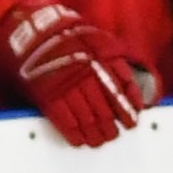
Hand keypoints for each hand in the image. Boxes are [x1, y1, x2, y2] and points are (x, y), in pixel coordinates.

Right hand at [2, 0, 149, 146]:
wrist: (37, 30)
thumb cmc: (73, 37)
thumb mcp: (102, 43)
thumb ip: (120, 67)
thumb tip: (135, 95)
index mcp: (100, 65)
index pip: (118, 95)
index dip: (126, 113)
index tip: (131, 124)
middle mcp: (85, 78)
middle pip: (102, 111)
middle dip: (109, 127)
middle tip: (113, 135)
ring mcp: (65, 88)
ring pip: (85, 119)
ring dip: (94, 134)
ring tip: (98, 141)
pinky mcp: (47, 95)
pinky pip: (63, 120)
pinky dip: (72, 134)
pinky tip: (79, 141)